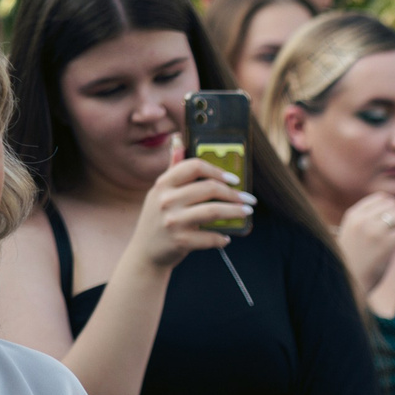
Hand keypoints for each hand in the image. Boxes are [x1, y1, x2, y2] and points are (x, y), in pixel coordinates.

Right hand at [125, 138, 246, 270]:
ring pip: (213, 211)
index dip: (217, 170)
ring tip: (246, 213)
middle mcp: (166, 200)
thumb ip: (173, 169)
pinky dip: (221, 238)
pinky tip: (226, 238)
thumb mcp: (160, 193)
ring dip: (235, 212)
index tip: (234, 179)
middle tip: (249, 200)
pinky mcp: (180, 241)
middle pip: (209, 188)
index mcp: (163, 184)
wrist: (145, 253)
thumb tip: (179, 141)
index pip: (193, 167)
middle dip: (234, 194)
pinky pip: (210, 237)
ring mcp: (173, 221)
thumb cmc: (158, 220)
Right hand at [337, 189, 394, 288]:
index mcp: (354, 215)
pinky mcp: (385, 244)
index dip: (392, 207)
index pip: (381, 197)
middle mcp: (363, 219)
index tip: (393, 220)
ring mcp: (374, 230)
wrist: (348, 283)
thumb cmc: (353, 261)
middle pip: (394, 205)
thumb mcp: (353, 233)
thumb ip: (368, 219)